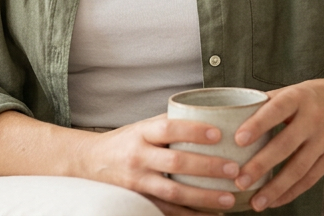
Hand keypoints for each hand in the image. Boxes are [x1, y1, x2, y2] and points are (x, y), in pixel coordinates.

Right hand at [76, 114, 241, 212]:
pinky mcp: (140, 201)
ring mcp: (138, 183)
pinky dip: (191, 215)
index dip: (193, 131)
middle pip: (175, 163)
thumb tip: (210, 116)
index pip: (168, 129)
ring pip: (174, 193)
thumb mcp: (142, 126)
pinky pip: (169, 212)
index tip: (218, 133)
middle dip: (207, 167)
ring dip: (204, 197)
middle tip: (233, 168)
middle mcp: (138, 157)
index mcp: (141, 134)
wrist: (90, 163)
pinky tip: (213, 215)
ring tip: (228, 198)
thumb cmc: (125, 141)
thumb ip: (170, 124)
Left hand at [230, 78, 323, 211]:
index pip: (276, 110)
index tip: (238, 140)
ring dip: (275, 188)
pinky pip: (311, 178)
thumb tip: (232, 114)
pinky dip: (292, 192)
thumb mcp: (295, 90)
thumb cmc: (318, 96)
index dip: (258, 124)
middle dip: (261, 165)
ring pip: (299, 168)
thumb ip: (268, 103)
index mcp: (299, 97)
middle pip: (286, 144)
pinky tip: (275, 201)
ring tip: (255, 201)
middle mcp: (314, 118)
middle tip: (240, 180)